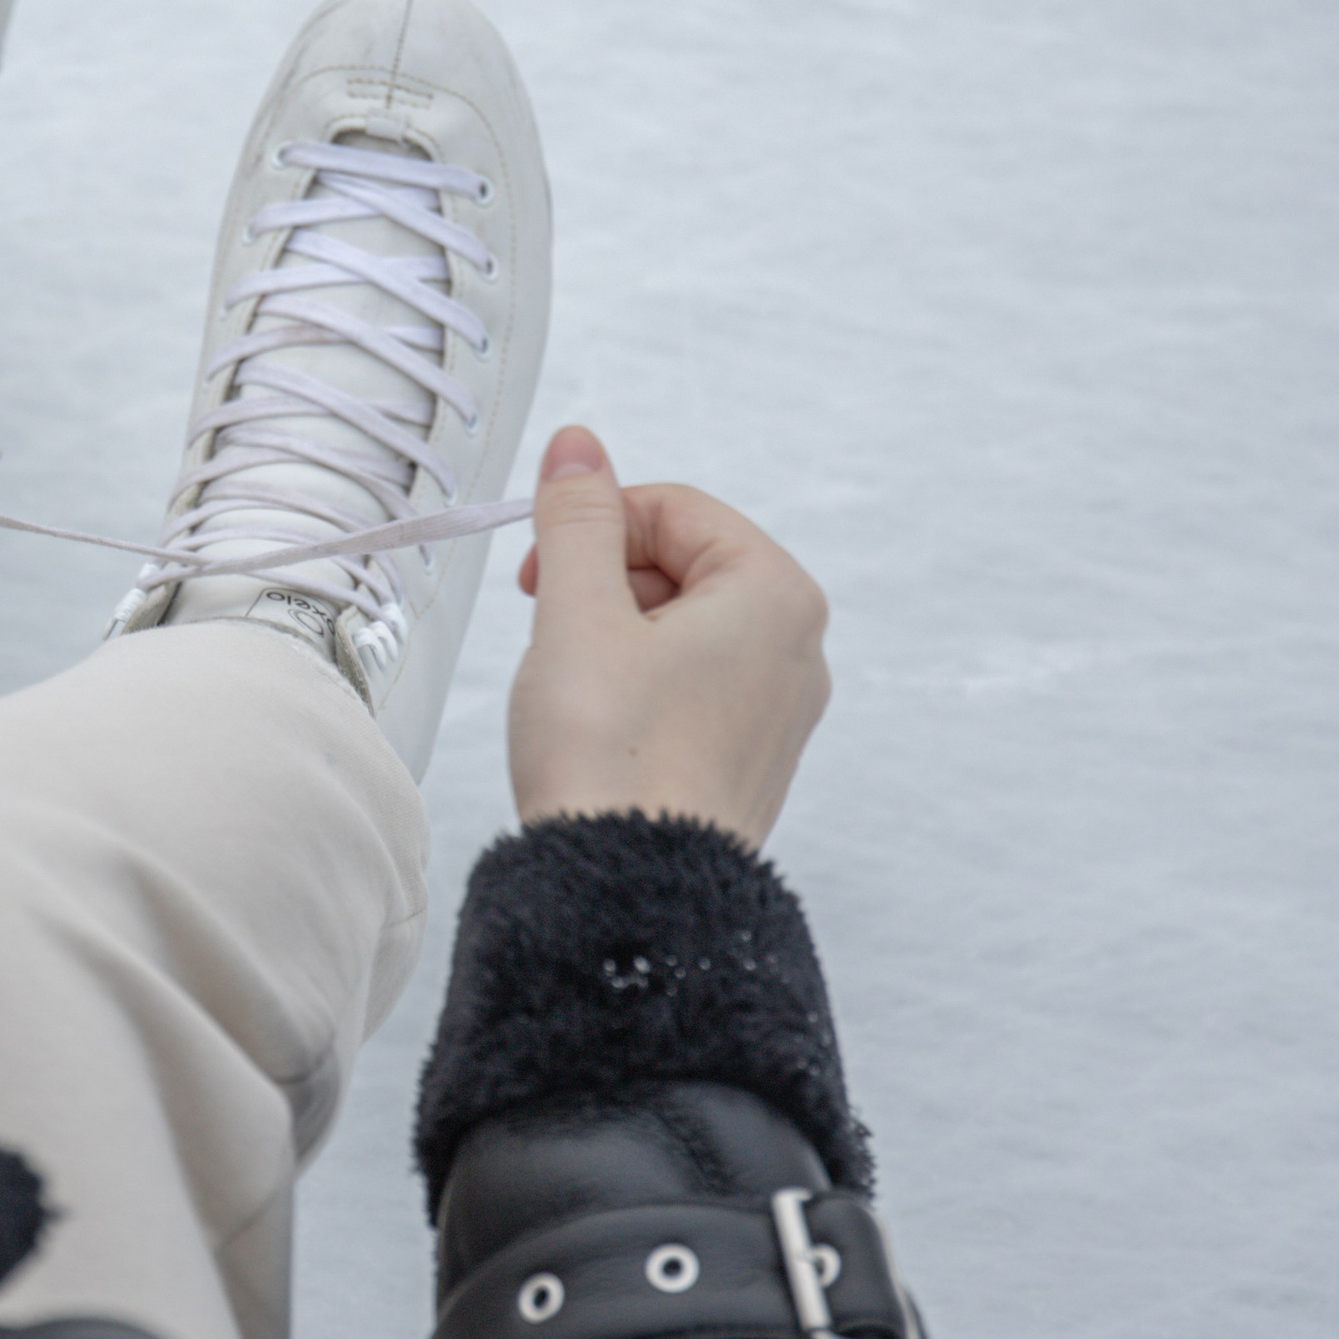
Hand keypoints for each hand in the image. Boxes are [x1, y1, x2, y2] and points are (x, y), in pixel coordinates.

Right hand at [508, 426, 830, 846]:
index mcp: (775, 594)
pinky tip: (603, 731)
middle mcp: (797, 648)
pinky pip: (695, 689)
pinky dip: (641, 688)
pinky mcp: (753, 761)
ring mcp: (781, 711)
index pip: (676, 509)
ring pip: (686, 629)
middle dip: (608, 583)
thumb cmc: (610, 757)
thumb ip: (580, 519)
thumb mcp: (578, 613)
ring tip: (575, 690)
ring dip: (618, 637)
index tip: (540, 571)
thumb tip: (580, 446)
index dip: (596, 525)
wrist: (629, 892)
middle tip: (550, 629)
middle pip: (686, 565)